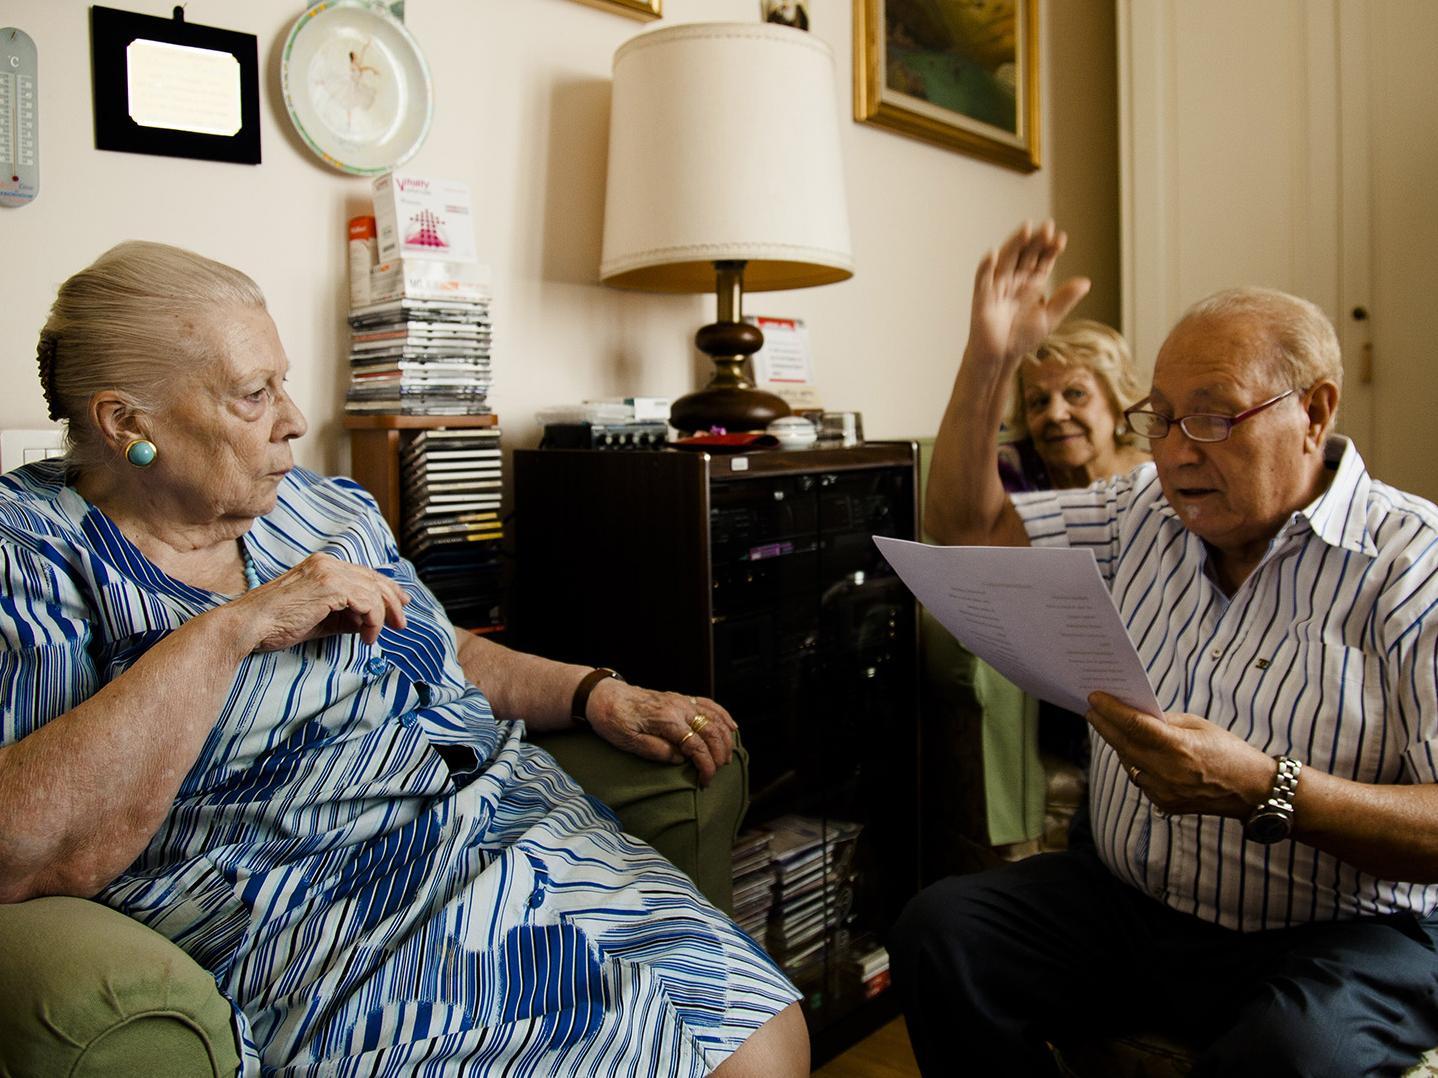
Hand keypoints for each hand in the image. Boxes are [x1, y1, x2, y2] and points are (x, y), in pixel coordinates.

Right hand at [229, 553, 409, 651]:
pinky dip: (373, 621)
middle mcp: (326, 564)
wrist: (248, 626)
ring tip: (377, 636)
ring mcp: (328, 573)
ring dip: (383, 615)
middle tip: (402, 622)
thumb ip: (343, 616)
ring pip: (374, 590)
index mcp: (321, 566)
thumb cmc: (275, 626)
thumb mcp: (317, 619)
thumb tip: (367, 623)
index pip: (364, 574)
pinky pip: (367, 602)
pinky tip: (366, 637)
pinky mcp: (330, 587)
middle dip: (393, 601)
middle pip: (374, 579)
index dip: (386, 589)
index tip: (400, 606)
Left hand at [585, 679, 737, 786]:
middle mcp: (679, 706)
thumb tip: (680, 758)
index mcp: (666, 719)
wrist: (604, 696)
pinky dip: (724, 716)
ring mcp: (681, 700)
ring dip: (725, 739)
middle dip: (719, 755)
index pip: (696, 744)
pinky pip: (709, 704)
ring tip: (725, 758)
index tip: (705, 782)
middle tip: (715, 773)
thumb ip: (656, 750)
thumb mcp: (628, 742)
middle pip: (711, 731)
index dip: (705, 765)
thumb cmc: (613, 721)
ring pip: (715, 717)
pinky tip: (732, 727)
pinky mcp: (681, 698)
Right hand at [968, 220, 1090, 371]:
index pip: (1041, 260)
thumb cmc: (1021, 337)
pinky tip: (993, 254)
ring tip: (1026, 229)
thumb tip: (1086, 282)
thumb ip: (1065, 299)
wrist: (1001, 357)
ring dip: (1014, 244)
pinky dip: (986, 267)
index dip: (1050, 248)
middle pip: (1025, 254)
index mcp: (1031, 283)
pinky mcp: (982, 298)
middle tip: (1047, 227)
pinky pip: (982, 279)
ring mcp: (997, 286)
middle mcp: (1014, 280)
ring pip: (1006, 260)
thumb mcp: (1049, 318)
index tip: (1061, 239)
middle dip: (1035, 240)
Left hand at [1085, 691, 1276, 818]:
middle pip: (1123, 744)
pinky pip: (1139, 779)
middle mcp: (1167, 771)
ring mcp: (1164, 791)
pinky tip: (1133, 751)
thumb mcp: (1199, 725)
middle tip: (1092, 709)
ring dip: (1118, 744)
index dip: (1110, 710)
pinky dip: (1135, 764)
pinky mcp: (1164, 803)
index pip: (1133, 725)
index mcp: (1178, 747)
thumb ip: (1166, 721)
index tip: (1094, 697)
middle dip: (1104, 725)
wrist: (1252, 790)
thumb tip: (1137, 714)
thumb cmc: (1228, 751)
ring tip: (1110, 727)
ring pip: (1128, 763)